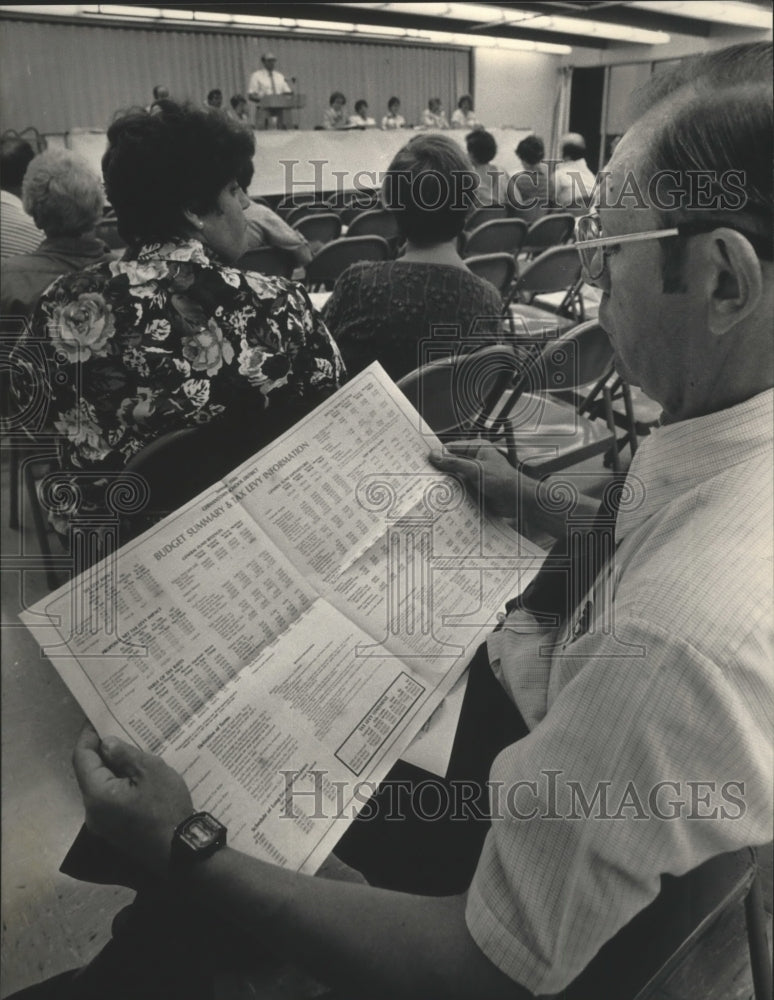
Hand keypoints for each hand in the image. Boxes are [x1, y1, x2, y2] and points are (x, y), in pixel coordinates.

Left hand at [72, 723, 193, 875]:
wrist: (180, 850)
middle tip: (119, 730)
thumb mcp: (151, 771)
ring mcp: (103, 824)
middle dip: (102, 751)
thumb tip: (106, 743)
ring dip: (113, 768)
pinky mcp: (115, 831)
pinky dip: (119, 783)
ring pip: (101, 787)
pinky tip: (137, 775)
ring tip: (132, 749)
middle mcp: (93, 811)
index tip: (98, 719)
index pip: (82, 758)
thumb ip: (125, 755)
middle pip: (90, 773)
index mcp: (97, 794)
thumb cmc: (166, 808)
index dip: (88, 737)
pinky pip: (111, 800)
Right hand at [429, 440, 523, 518]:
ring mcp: (473, 474)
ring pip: (453, 476)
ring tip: (430, 485)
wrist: (517, 500)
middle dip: (440, 469)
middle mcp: (474, 460)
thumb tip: (435, 455)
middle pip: (451, 462)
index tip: (423, 459)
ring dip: (445, 481)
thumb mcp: (476, 469)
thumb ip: (455, 463)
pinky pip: (458, 487)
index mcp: (476, 448)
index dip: (438, 453)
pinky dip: (451, 491)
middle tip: (423, 474)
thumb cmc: (504, 480)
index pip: (451, 448)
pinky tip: (442, 495)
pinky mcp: (473, 487)